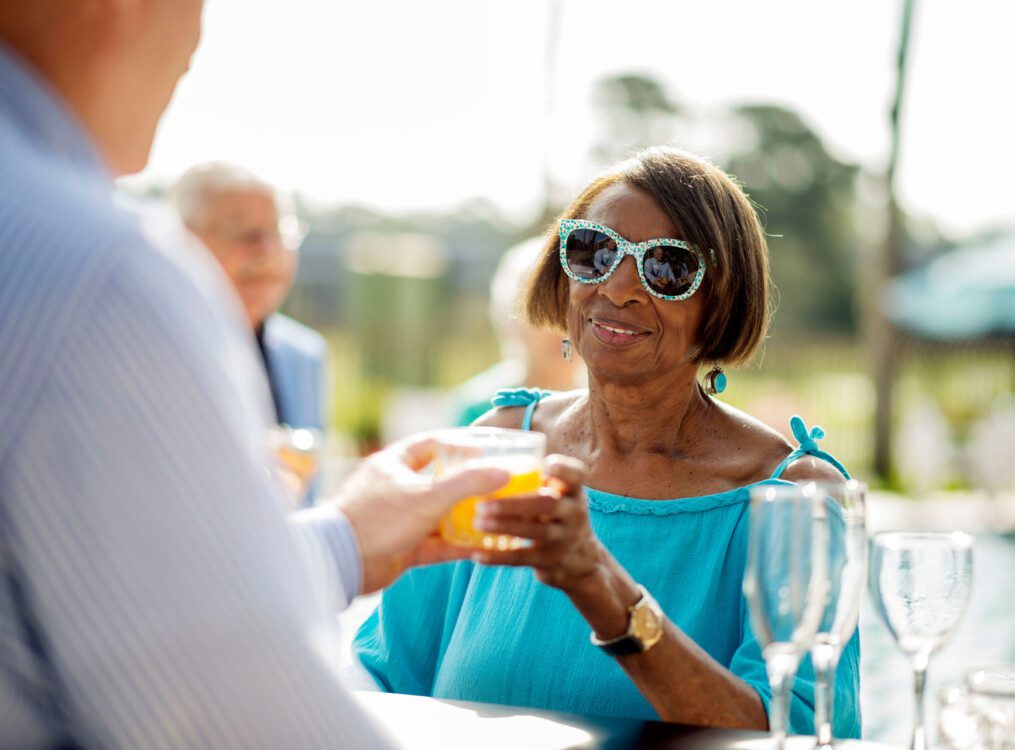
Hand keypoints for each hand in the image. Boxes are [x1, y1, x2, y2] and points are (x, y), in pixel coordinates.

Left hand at [337, 433, 508, 593]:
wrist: (341, 563)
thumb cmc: (379, 519)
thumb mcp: (428, 496)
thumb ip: (467, 483)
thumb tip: (503, 471)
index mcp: (395, 464)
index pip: (432, 444)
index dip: (460, 445)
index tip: (487, 450)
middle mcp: (396, 489)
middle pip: (439, 482)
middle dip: (468, 487)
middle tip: (496, 487)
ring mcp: (398, 519)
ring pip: (438, 515)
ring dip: (464, 519)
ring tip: (494, 519)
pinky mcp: (401, 547)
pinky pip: (434, 544)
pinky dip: (455, 546)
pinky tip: (479, 549)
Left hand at [470, 455, 606, 591]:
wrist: (578, 561)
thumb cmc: (555, 515)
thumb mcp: (557, 495)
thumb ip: (535, 481)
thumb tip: (487, 463)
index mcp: (573, 491)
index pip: (576, 475)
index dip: (564, 469)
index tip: (547, 465)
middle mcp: (573, 513)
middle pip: (547, 503)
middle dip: (514, 503)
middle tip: (482, 504)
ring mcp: (563, 538)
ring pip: (534, 531)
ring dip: (503, 526)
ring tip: (477, 522)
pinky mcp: (549, 561)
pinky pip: (521, 559)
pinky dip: (497, 557)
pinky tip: (476, 554)